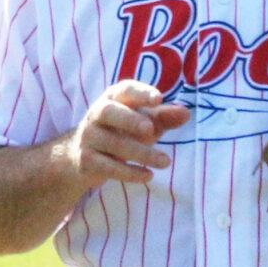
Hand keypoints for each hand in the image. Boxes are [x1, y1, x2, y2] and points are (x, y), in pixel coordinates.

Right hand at [62, 81, 193, 186]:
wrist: (81, 156)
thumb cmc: (119, 132)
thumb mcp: (142, 123)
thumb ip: (163, 117)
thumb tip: (186, 113)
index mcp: (112, 99)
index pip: (124, 90)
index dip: (140, 92)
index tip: (159, 99)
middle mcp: (96, 115)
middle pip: (108, 112)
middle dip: (129, 119)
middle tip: (151, 129)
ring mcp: (89, 138)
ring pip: (113, 144)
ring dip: (141, 153)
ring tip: (166, 162)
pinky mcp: (86, 160)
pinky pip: (108, 166)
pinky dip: (129, 172)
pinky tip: (148, 175)